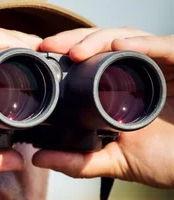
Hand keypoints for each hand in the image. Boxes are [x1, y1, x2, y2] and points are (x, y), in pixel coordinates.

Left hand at [32, 27, 173, 187]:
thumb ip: (80, 161)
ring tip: (76, 52)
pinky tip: (119, 47)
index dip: (65, 53)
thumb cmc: (168, 159)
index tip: (39, 57)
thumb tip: (38, 159)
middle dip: (73, 40)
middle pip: (102, 42)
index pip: (89, 59)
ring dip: (99, 40)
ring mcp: (161, 64)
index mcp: (121, 86)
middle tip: (48, 46)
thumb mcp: (117, 162)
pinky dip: (142, 44)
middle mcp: (139, 69)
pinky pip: (163, 46)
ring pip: (127, 37)